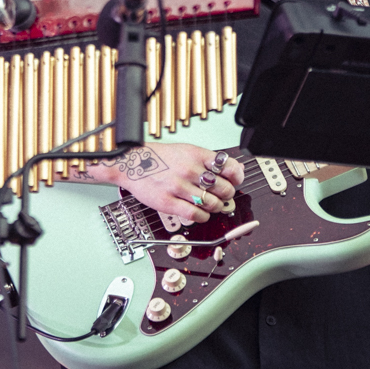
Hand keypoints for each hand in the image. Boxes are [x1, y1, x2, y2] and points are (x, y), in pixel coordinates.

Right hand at [76, 143, 244, 223]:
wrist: (133, 163)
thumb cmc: (161, 158)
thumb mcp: (187, 150)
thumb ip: (208, 160)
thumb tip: (233, 169)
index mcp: (196, 155)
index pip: (228, 167)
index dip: (237, 177)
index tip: (235, 181)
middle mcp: (189, 170)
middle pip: (223, 188)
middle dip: (227, 195)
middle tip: (223, 196)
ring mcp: (178, 186)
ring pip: (211, 203)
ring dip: (216, 208)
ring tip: (212, 206)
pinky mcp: (168, 202)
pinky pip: (195, 214)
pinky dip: (203, 217)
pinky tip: (201, 214)